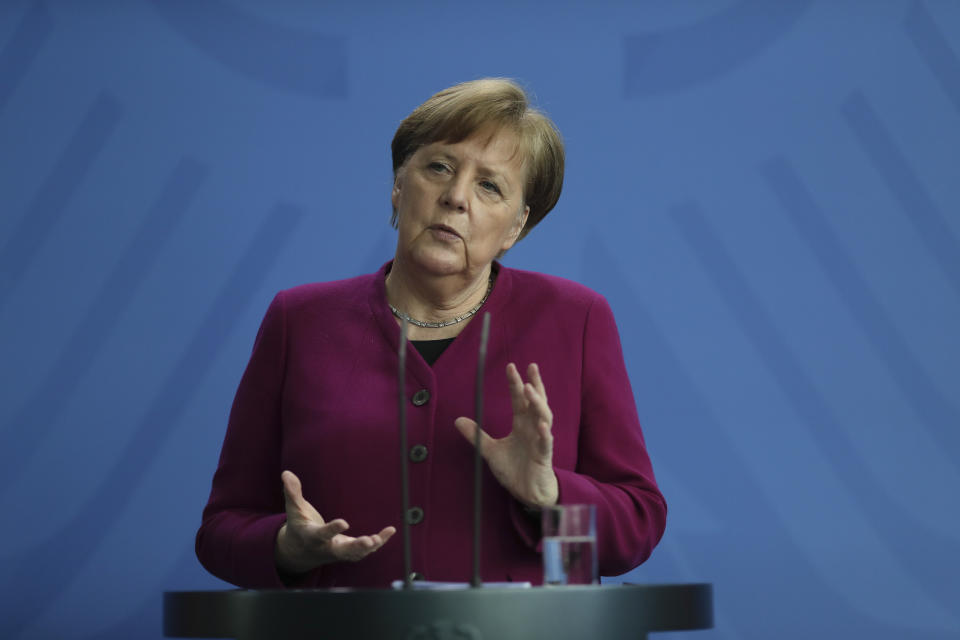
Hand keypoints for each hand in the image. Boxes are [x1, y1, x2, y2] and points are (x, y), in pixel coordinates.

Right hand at [274, 470, 395, 574]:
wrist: (299, 552)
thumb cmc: (298, 526)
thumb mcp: (293, 510)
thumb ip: (292, 492)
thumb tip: (286, 473)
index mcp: (312, 537)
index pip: (322, 534)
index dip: (332, 529)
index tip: (344, 522)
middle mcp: (326, 548)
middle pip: (342, 551)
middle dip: (355, 547)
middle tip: (368, 542)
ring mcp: (339, 552)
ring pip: (355, 554)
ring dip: (369, 548)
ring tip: (380, 538)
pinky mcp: (348, 552)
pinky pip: (365, 551)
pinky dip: (378, 542)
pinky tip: (390, 531)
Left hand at [454, 362, 557, 507]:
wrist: (528, 493)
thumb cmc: (515, 470)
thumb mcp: (490, 450)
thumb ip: (476, 435)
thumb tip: (457, 420)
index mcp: (522, 425)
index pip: (519, 400)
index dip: (515, 384)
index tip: (511, 366)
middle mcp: (533, 428)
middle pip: (536, 402)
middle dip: (534, 384)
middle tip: (531, 367)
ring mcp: (540, 441)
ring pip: (544, 417)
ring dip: (538, 403)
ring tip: (529, 389)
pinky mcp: (544, 457)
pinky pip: (546, 443)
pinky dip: (545, 434)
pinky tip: (542, 425)